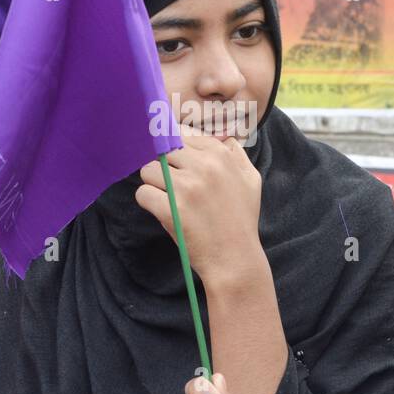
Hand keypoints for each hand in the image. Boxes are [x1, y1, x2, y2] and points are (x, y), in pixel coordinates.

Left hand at [135, 126, 262, 282]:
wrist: (235, 257)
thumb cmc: (242, 220)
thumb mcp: (251, 180)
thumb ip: (237, 154)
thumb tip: (222, 138)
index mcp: (221, 155)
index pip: (183, 136)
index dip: (177, 152)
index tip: (179, 167)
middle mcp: (204, 166)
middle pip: (163, 151)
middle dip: (165, 167)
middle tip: (173, 186)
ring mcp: (187, 187)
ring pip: (148, 170)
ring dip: (154, 184)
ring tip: (167, 199)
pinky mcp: (171, 208)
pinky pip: (143, 193)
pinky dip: (148, 202)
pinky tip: (162, 211)